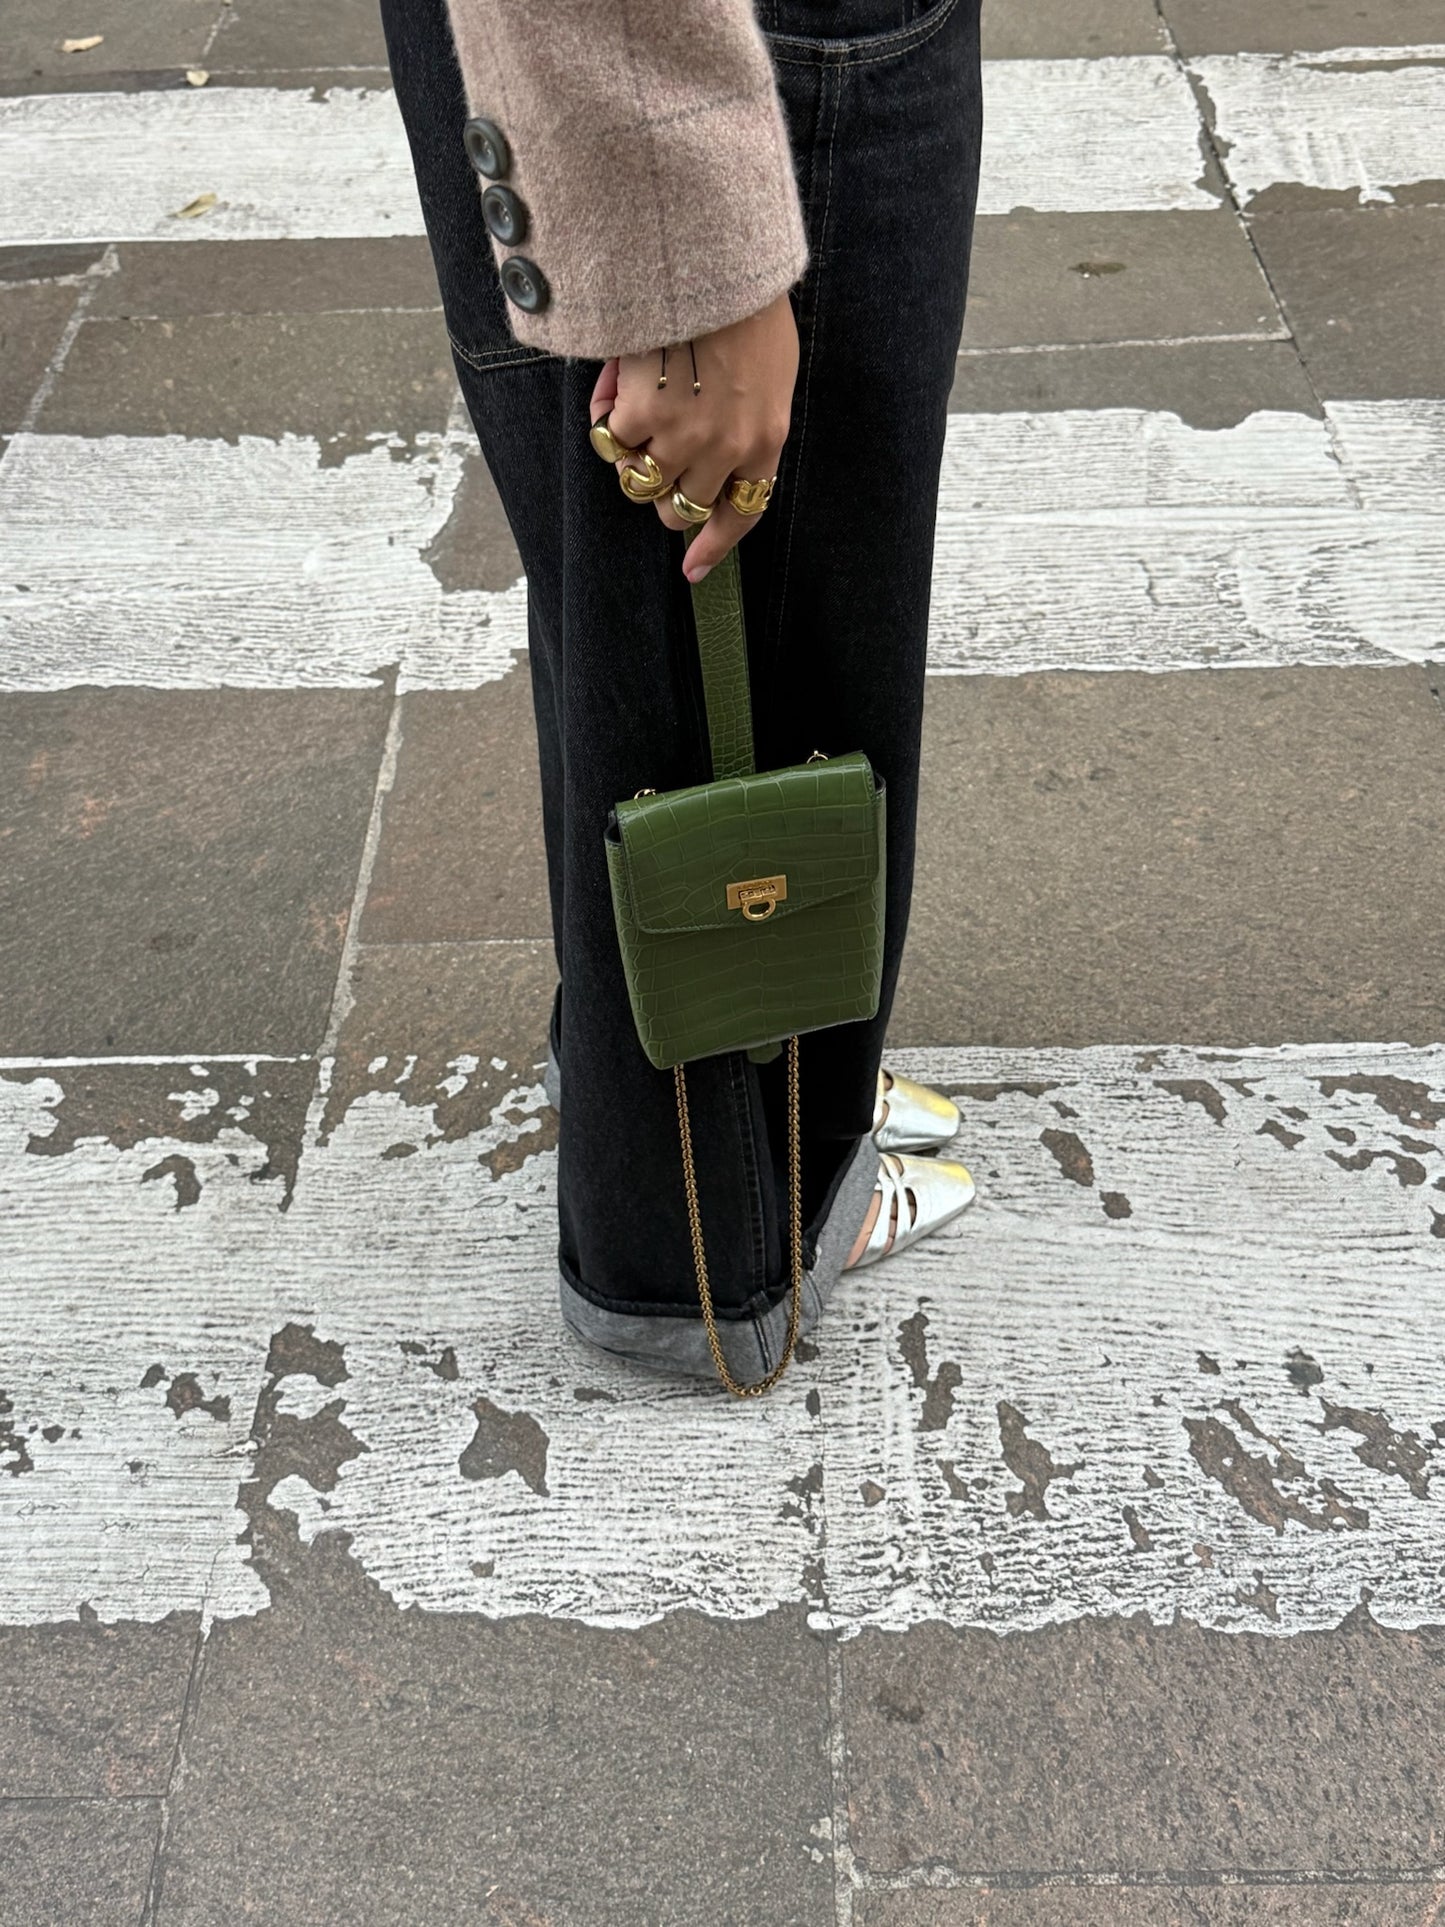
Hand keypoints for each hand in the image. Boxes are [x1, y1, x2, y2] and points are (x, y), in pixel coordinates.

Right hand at [590, 291, 799, 582]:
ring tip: (634, 403)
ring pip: (639, 480)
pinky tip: (616, 381)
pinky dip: (606, 414)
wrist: (715, 255)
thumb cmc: (744, 301)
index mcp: (766, 438)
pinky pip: (610, 439)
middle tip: (652, 455)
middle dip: (662, 493)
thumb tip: (696, 454)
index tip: (692, 570)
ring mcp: (683, 435)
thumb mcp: (769, 367)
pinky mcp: (641, 413)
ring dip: (630, 451)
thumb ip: (743, 417)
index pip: (742, 513)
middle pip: (680, 509)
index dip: (713, 547)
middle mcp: (726, 448)